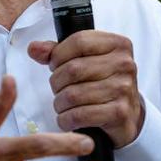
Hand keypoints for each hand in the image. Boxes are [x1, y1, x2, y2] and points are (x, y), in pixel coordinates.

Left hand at [27, 31, 144, 147]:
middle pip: (73, 69)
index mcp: (117, 44)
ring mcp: (124, 89)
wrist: (127, 115)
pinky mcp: (119, 113)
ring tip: (64, 105)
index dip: (58, 55)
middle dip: (56, 82)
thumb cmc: (100, 83)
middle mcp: (125, 64)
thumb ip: (57, 51)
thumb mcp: (84, 60)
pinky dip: (66, 120)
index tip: (55, 65)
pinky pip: (79, 115)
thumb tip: (34, 48)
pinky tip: (69, 119)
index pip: (78, 41)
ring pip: (72, 95)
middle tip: (58, 89)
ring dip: (60, 104)